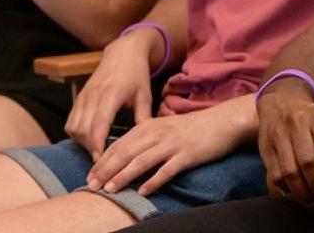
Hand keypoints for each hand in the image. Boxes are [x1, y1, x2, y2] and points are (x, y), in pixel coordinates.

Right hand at [67, 30, 157, 159]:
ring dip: (82, 143)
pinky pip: (71, 121)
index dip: (97, 147)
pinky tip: (89, 140)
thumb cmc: (136, 74)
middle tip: (102, 163)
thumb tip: (144, 143)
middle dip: (90, 149)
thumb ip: (143, 118)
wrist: (123, 52)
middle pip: (83, 131)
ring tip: (97, 151)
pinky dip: (77, 134)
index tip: (101, 162)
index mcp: (111, 95)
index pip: (98, 126)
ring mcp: (83, 96)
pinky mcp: (79, 97)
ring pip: (73, 127)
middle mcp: (93, 96)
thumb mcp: (145, 95)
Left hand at [87, 95, 255, 193]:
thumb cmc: (193, 128)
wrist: (223, 122)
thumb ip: (146, 139)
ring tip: (110, 189)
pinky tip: (143, 191)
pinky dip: (153, 181)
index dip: (102, 160)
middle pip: (126, 153)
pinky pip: (167, 170)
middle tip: (92, 185)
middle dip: (106, 170)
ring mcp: (172, 144)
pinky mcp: (187, 155)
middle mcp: (157, 134)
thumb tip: (124, 157)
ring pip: (142, 161)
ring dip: (124, 176)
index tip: (90, 175)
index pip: (119, 144)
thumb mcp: (164, 128)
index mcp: (149, 126)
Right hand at [257, 79, 313, 204]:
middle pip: (307, 163)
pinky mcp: (265, 147)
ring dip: (301, 192)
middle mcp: (296, 124)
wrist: (281, 103)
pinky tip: (294, 190)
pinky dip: (286, 188)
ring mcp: (278, 135)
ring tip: (310, 199)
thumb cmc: (310, 121)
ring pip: (289, 172)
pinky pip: (275, 174)